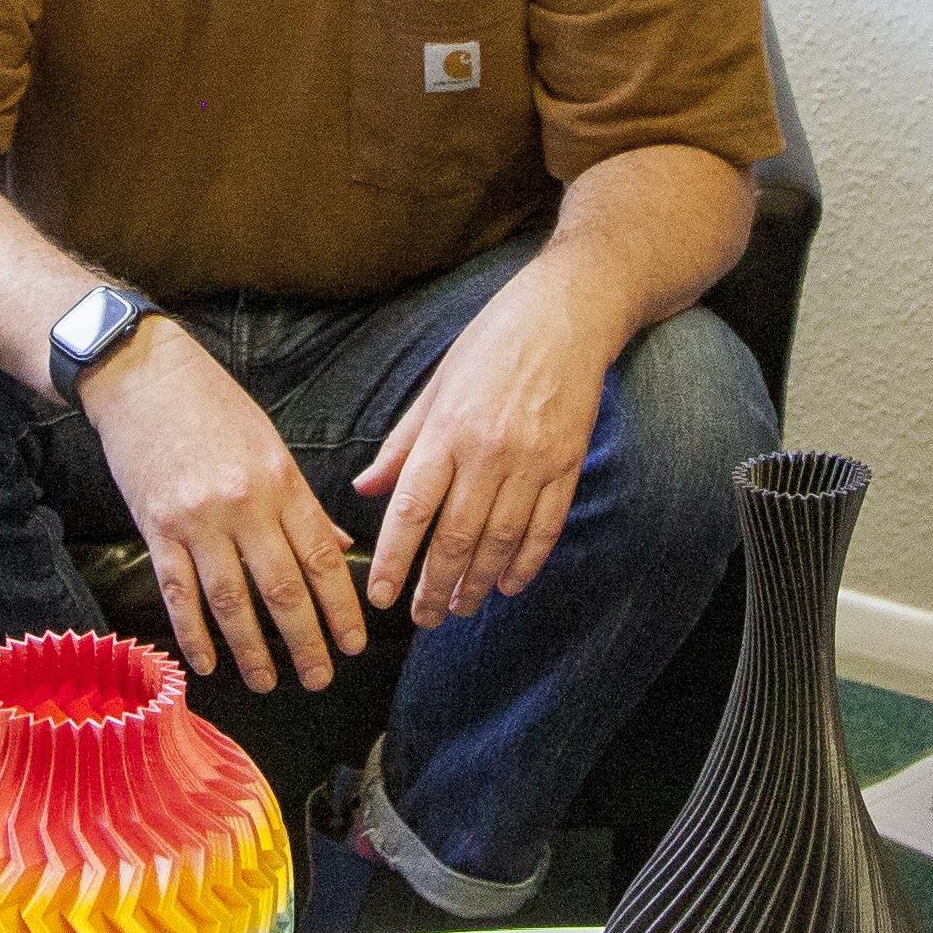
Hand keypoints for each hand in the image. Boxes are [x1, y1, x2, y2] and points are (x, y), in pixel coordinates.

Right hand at [86, 321, 364, 690]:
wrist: (141, 373)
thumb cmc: (213, 406)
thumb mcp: (271, 443)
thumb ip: (304, 502)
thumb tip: (341, 549)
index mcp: (280, 480)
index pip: (321, 557)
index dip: (341, 607)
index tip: (354, 643)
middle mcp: (243, 503)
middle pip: (282, 588)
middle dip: (305, 641)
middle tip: (320, 677)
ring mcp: (196, 518)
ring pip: (231, 600)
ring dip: (252, 649)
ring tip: (267, 681)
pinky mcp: (155, 526)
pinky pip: (178, 592)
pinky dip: (194, 633)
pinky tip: (208, 662)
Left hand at [353, 258, 614, 626]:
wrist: (567, 313)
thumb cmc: (492, 343)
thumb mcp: (437, 384)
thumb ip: (403, 443)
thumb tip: (365, 489)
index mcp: (446, 429)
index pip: (411, 509)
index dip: (394, 560)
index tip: (380, 597)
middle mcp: (488, 450)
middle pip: (456, 537)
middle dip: (436, 587)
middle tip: (422, 619)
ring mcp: (532, 461)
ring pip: (500, 541)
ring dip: (478, 583)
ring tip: (460, 607)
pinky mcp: (566, 464)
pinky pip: (545, 528)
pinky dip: (526, 563)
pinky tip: (508, 584)